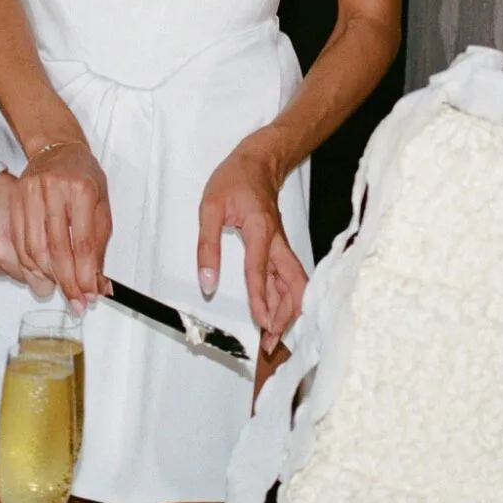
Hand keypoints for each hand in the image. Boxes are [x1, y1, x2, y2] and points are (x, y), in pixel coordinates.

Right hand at [10, 138, 112, 310]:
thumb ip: (100, 241)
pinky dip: (30, 264)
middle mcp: (54, 191)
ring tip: (62, 289)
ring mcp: (31, 194)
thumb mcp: (102, 203)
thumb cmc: (83, 175)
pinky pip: (20, 241)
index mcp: (82, 190)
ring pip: (35, 249)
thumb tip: (97, 279)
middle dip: (68, 282)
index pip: (83, 242)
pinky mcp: (16, 200)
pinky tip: (42, 273)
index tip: (90, 294)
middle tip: (76, 301)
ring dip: (48, 276)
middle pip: (58, 249)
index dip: (86, 274)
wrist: (57, 150)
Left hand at [197, 135, 307, 353]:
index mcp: (260, 229)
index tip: (261, 322)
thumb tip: (207, 282)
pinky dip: (287, 300)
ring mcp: (281, 246)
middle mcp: (277, 241)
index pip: (260, 269)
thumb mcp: (209, 207)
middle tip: (272, 340)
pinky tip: (277, 315)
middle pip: (293, 283)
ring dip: (288, 312)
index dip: (261, 297)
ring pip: (296, 284)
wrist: (258, 162)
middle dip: (286, 314)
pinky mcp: (280, 249)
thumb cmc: (234, 180)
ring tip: (274, 336)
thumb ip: (207, 246)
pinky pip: (289, 279)